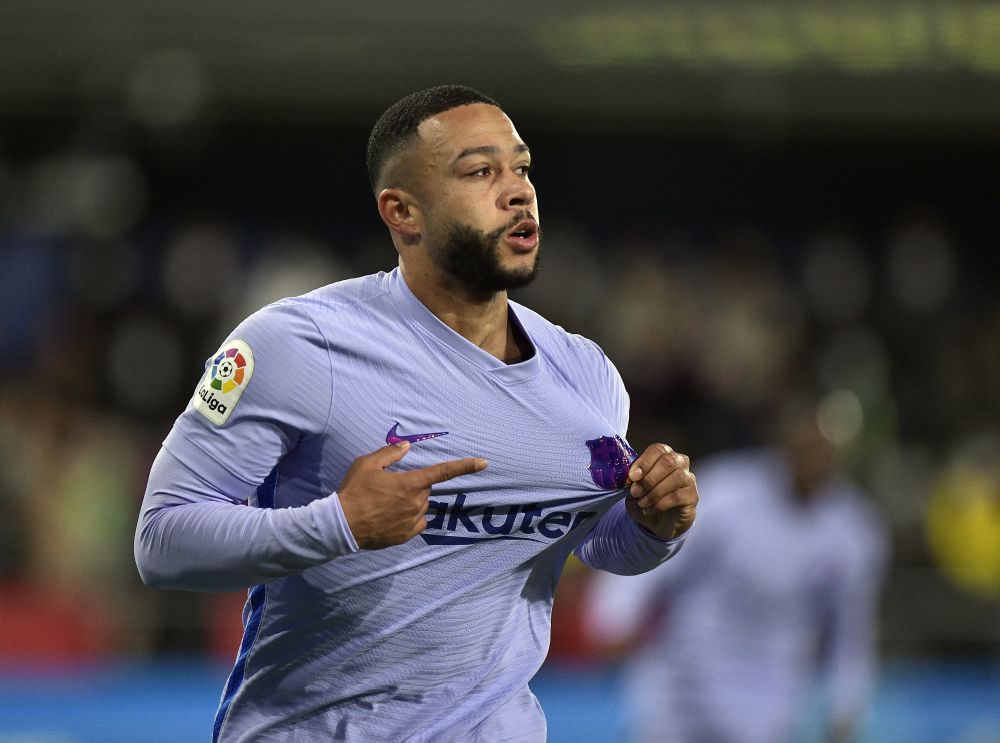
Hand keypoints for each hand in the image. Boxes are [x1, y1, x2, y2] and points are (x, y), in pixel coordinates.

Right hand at [338, 441, 487, 548]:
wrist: (341, 525)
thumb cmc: (354, 491)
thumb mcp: (367, 464)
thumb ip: (390, 453)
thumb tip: (407, 447)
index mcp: (410, 483)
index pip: (444, 472)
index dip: (466, 466)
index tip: (484, 463)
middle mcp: (417, 502)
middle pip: (425, 490)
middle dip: (412, 486)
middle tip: (388, 488)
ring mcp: (413, 521)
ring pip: (421, 507)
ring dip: (410, 503)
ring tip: (384, 504)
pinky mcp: (407, 535)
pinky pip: (417, 523)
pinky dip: (410, 518)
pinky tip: (390, 517)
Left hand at [625, 443, 697, 539]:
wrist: (657, 523)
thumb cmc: (646, 499)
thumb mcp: (634, 487)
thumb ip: (632, 479)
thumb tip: (628, 475)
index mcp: (664, 456)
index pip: (658, 450)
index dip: (645, 461)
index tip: (632, 476)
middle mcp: (680, 464)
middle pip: (669, 461)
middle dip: (649, 478)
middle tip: (635, 492)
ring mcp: (689, 479)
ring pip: (676, 477)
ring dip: (654, 492)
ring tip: (642, 503)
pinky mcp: (692, 497)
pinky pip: (678, 496)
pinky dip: (660, 504)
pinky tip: (649, 510)